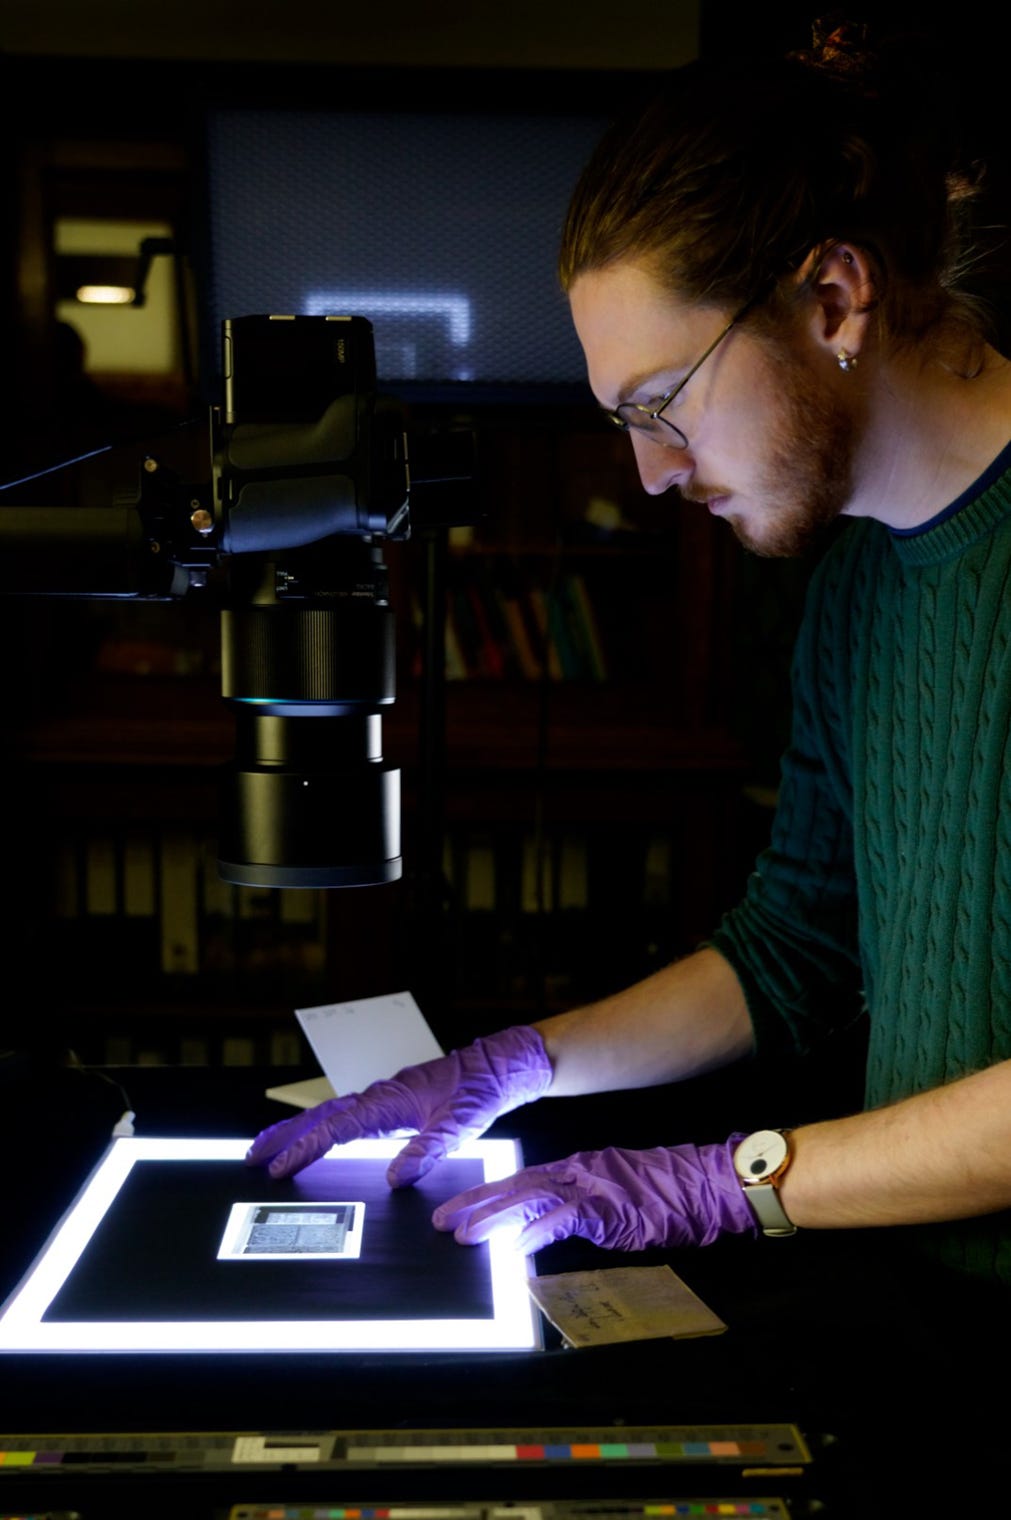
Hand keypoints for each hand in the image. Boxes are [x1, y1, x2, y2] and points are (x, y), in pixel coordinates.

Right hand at [245, 1025, 552, 1185]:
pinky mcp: (391, 1103)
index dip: (304, 1151)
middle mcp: (378, 1097)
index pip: (335, 1130)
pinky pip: (346, 1115)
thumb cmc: (479, 1091)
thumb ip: (426, 1150)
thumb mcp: (458, 1125)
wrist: (496, 1067)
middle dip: (284, 1137)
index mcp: (387, 1101)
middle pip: (319, 1117)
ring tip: (269, 1149)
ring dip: (297, 1131)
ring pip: (329, 1114)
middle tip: (252, 1156)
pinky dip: (322, 1127)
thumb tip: (396, 1178)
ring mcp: (382, 1098)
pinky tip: (317, 1140)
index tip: (279, 1170)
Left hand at [431, 1136, 754, 1253]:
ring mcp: (592, 1187)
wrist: (705, 1184)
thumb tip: (545, 1226)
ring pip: (531, 1199)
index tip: (455, 1207)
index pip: (521, 1180)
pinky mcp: (609, 1208)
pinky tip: (516, 1249)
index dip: (486, 1194)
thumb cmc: (666, 1194)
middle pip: (515, 1186)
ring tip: (465, 1234)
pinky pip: (566, 1219)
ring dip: (496, 1218)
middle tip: (440, 1219)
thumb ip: (579, 1207)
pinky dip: (538, 1233)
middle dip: (476, 1202)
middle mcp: (577, 1172)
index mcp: (576, 1168)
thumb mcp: (614, 1197)